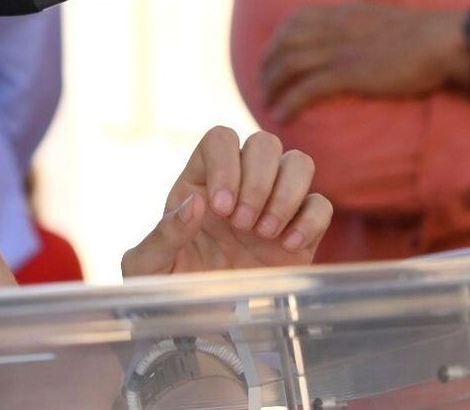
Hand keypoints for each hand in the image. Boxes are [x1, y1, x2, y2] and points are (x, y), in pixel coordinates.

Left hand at [121, 127, 331, 276]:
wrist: (201, 329)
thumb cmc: (168, 291)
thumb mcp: (148, 267)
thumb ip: (164, 234)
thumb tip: (196, 202)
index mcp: (200, 182)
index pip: (220, 139)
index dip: (226, 164)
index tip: (220, 209)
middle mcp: (240, 186)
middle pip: (264, 143)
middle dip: (258, 180)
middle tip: (242, 224)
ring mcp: (273, 207)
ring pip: (299, 163)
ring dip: (286, 194)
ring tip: (264, 233)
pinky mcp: (301, 233)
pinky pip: (321, 204)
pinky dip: (310, 220)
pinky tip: (287, 247)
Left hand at [260, 1, 462, 118]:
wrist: (445, 42)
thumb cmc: (421, 35)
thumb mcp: (377, 18)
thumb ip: (353, 24)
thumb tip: (342, 37)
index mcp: (340, 12)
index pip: (293, 21)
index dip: (276, 43)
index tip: (273, 60)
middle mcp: (333, 27)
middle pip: (283, 45)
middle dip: (267, 67)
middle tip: (264, 87)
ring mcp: (339, 50)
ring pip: (288, 67)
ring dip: (272, 88)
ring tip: (268, 104)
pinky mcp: (348, 74)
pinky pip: (306, 89)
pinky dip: (289, 102)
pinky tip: (283, 115)